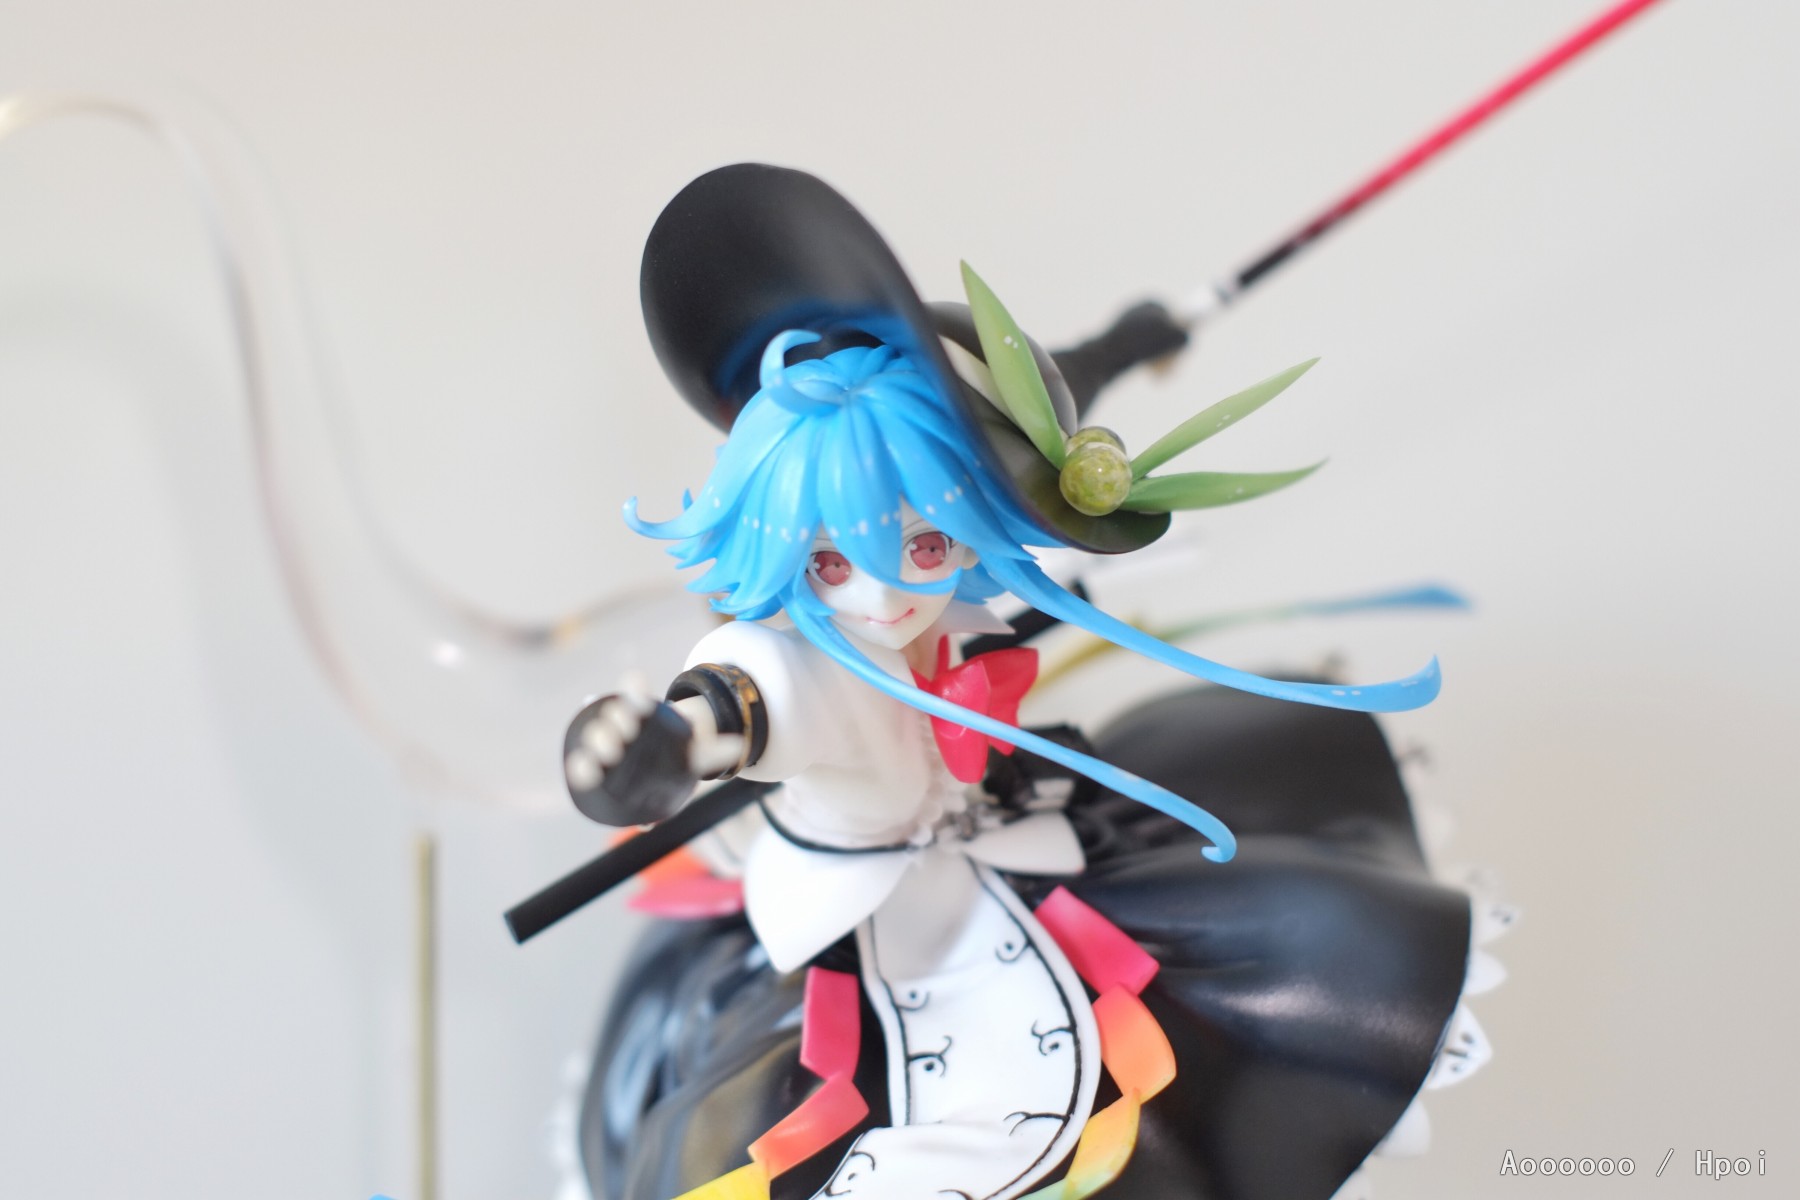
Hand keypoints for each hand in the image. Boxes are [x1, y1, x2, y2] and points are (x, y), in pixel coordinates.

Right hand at [563, 672, 744, 825]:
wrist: (650, 771)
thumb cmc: (670, 754)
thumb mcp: (693, 752)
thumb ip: (713, 750)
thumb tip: (740, 746)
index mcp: (643, 714)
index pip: (636, 695)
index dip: (635, 687)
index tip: (636, 679)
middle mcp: (620, 726)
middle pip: (615, 716)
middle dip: (618, 718)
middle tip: (627, 725)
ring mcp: (604, 748)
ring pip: (597, 739)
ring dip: (601, 742)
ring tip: (609, 753)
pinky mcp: (594, 770)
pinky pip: (584, 767)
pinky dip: (581, 769)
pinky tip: (582, 773)